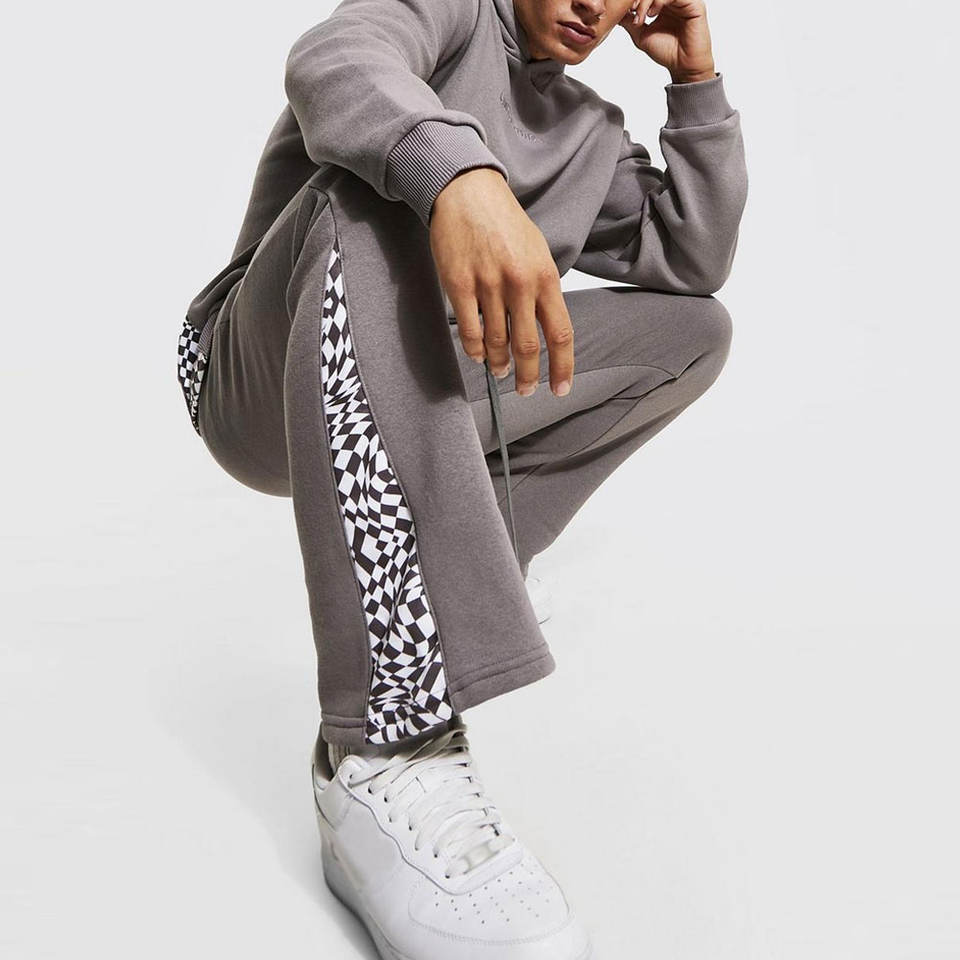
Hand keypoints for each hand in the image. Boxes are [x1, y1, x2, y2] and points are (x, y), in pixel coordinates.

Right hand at [429, 167, 573, 397]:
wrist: (467, 192)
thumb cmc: (504, 222)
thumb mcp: (537, 252)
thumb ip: (542, 291)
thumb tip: (542, 330)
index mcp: (545, 277)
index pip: (560, 333)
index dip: (562, 367)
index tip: (560, 388)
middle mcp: (519, 283)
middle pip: (527, 345)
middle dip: (527, 376)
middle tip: (524, 390)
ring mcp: (488, 285)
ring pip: (496, 342)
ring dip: (499, 363)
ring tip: (500, 371)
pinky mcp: (460, 285)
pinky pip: (469, 330)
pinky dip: (475, 349)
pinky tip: (479, 355)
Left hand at [619, 0, 715, 82]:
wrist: (683, 66)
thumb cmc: (667, 52)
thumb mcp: (641, 36)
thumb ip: (630, 22)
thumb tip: (616, 14)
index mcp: (663, 5)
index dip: (635, 0)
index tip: (626, 12)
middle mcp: (673, 0)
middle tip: (632, 12)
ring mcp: (684, 1)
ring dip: (646, 0)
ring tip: (641, 17)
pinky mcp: (694, 4)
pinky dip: (659, 1)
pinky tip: (652, 14)